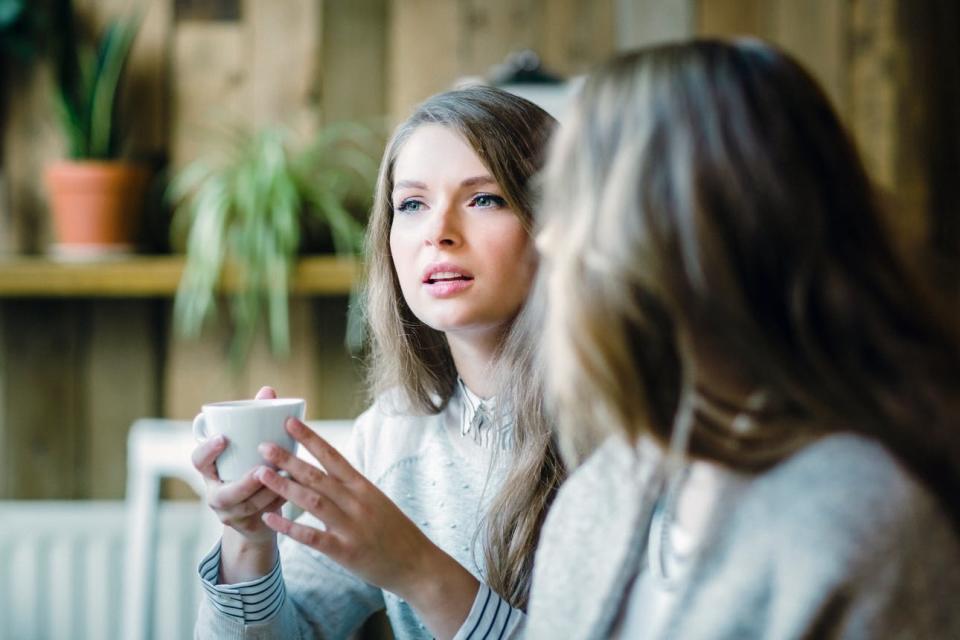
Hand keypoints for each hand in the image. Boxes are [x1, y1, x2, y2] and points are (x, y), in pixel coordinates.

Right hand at [191, 386, 284, 543]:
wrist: (256, 513)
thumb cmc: (250, 467)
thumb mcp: (248, 447)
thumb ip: (254, 420)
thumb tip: (268, 391)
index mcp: (210, 471)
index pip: (198, 461)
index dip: (207, 451)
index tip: (223, 438)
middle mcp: (215, 494)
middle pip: (223, 494)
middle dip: (243, 483)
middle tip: (261, 469)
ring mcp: (230, 514)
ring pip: (247, 507)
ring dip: (268, 493)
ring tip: (286, 478)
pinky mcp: (247, 527)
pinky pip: (263, 517)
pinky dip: (279, 503)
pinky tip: (295, 492)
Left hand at [256, 417, 478, 638]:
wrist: (418, 564)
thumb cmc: (395, 532)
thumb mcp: (376, 500)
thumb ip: (351, 488)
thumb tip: (324, 471)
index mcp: (363, 487)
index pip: (333, 456)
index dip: (310, 438)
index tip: (290, 422)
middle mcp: (357, 502)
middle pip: (318, 475)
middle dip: (289, 459)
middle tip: (264, 445)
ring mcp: (351, 526)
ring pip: (313, 501)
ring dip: (285, 486)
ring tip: (261, 474)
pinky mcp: (346, 551)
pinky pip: (313, 537)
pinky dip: (290, 527)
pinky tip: (269, 518)